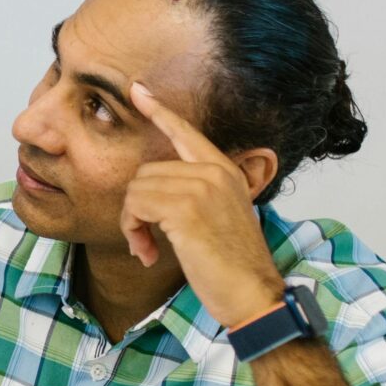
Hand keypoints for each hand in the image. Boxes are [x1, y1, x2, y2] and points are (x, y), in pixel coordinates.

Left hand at [122, 81, 287, 330]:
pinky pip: (136, 206)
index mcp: (224, 171)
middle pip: (145, 172)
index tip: (137, 90)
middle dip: (136, 210)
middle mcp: (214, 172)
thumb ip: (194, 196)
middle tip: (144, 242)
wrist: (253, 296)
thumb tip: (153, 190)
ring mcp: (201, 187)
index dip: (159, 111)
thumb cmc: (232, 266)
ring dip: (133, 225)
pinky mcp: (186, 208)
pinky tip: (147, 254)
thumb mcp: (218, 219)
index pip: (186, 132)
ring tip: (148, 250)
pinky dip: (133, 231)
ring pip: (137, 190)